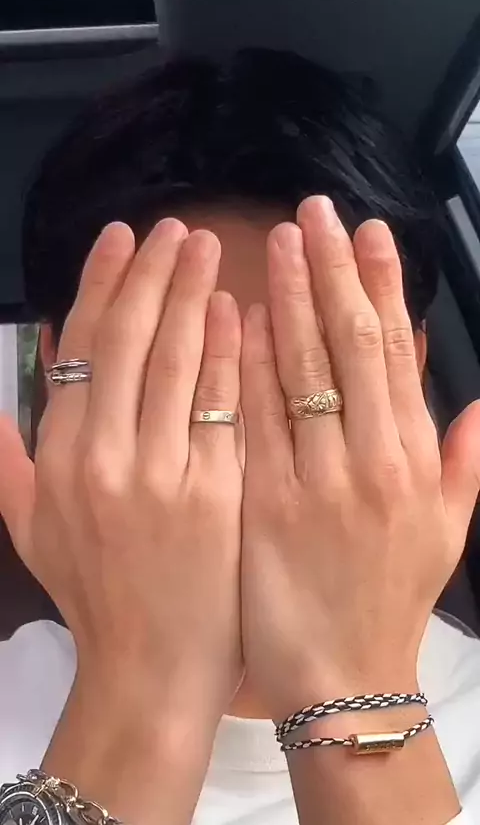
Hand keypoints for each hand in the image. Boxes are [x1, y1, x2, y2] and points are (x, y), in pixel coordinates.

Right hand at [0, 220, 242, 822]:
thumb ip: (8, 462)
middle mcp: (104, 457)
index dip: (103, 285)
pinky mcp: (215, 493)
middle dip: (154, 274)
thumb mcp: (32, 531)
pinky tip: (239, 312)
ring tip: (212, 247)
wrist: (149, 671)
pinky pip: (224, 407)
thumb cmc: (94, 597)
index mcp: (59, 459)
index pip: (82, 350)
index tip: (122, 237)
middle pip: (131, 342)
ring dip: (194, 295)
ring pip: (178, 362)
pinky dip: (231, 353)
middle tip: (177, 227)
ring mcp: (161, 474)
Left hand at [241, 196, 479, 719]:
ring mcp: (318, 481)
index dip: (381, 286)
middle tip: (312, 211)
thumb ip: (468, 464)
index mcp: (416, 461)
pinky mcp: (268, 505)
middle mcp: (373, 461)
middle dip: (331, 272)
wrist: (345, 679)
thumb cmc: (392, 602)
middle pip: (351, 346)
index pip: (397, 353)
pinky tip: (235, 318)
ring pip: (303, 372)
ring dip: (289, 301)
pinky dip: (246, 365)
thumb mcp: (448, 534)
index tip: (365, 232)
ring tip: (277, 243)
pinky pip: (257, 421)